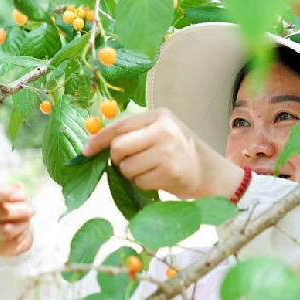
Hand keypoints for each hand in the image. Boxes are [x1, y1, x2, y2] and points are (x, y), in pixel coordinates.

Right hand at [0, 185, 34, 256]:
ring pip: (5, 230)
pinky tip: (24, 228)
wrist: (2, 225)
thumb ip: (15, 191)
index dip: (4, 194)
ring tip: (29, 218)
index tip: (22, 194)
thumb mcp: (10, 193)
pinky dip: (22, 233)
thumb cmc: (6, 203)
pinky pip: (11, 241)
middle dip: (18, 211)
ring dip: (22, 224)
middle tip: (33, 209)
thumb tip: (19, 189)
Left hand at [83, 108, 243, 199]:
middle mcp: (164, 129)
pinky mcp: (170, 171)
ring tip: (152, 171)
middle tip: (130, 164)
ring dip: (133, 175)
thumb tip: (95, 144)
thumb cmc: (183, 154)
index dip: (99, 139)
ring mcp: (168, 150)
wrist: (213, 173)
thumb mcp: (163, 133)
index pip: (120, 125)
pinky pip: (140, 181)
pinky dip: (145, 184)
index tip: (86, 150)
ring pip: (127, 167)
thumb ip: (136, 134)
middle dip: (118, 160)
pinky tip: (161, 179)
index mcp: (160, 115)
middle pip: (118, 147)